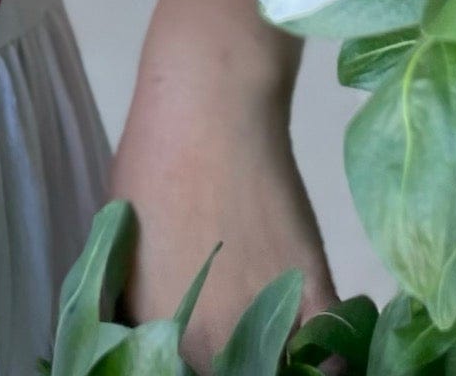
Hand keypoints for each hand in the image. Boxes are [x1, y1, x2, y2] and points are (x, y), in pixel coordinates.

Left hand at [111, 19, 335, 370]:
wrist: (209, 107)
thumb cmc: (151, 159)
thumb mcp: (126, 242)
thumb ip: (143, 300)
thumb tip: (152, 327)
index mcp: (154, 327)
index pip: (165, 375)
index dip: (178, 367)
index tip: (186, 357)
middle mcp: (209, 342)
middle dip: (221, 366)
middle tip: (227, 348)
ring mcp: (264, 321)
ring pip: (278, 374)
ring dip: (274, 367)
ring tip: (272, 352)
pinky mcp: (314, 296)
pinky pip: (329, 358)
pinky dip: (325, 364)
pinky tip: (315, 356)